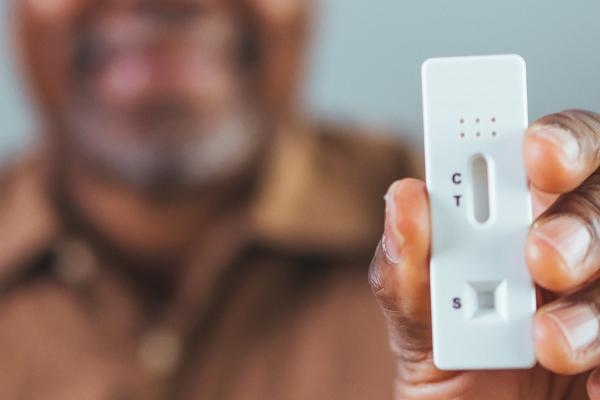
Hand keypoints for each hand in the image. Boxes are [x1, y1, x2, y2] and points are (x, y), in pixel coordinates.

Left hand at [369, 110, 599, 398]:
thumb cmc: (442, 367)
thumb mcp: (413, 317)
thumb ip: (406, 263)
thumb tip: (404, 196)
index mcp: (514, 222)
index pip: (551, 154)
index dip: (558, 141)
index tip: (538, 154)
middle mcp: (569, 246)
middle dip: (581, 223)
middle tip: (543, 257)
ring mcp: (596, 294)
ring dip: (593, 306)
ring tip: (549, 345)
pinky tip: (591, 385)